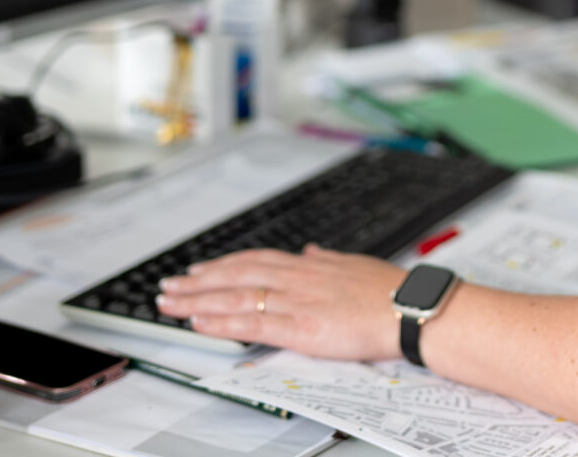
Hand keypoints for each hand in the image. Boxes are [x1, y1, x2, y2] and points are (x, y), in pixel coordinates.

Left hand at [156, 246, 404, 360]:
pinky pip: (251, 323)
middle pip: (235, 276)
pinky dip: (221, 323)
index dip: (222, 265)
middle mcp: (296, 278)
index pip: (254, 261)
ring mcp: (296, 301)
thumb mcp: (354, 265)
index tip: (199, 270)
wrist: (409, 308)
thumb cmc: (389, 290)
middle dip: (197, 282)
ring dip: (198, 300)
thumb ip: (328, 259)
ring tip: (170, 305)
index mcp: (309, 265)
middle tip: (168, 287)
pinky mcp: (300, 327)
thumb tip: (312, 251)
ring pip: (235, 297)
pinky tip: (199, 323)